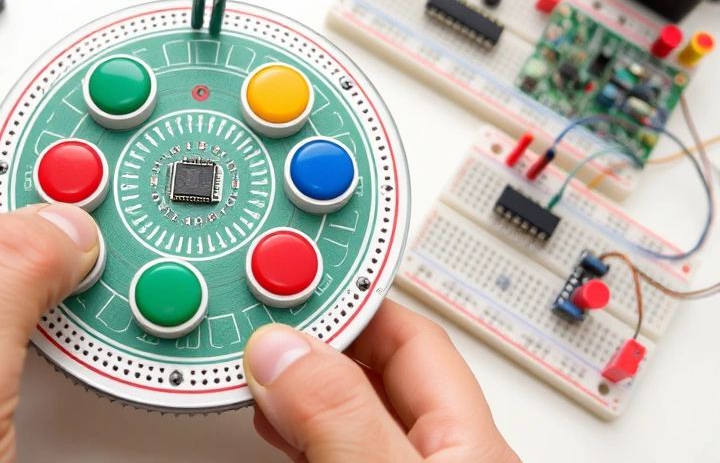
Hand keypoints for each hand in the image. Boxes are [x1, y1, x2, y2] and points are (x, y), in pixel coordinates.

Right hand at [244, 299, 519, 462]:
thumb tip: (283, 351)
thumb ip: (343, 418)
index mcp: (471, 444)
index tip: (293, 282)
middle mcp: (441, 459)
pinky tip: (275, 424)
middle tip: (263, 318)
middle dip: (316, 337)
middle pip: (374, 371)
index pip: (411, 339)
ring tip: (257, 366)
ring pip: (349, 414)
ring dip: (299, 384)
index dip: (352, 301)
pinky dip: (298, 429)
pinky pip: (332, 449)